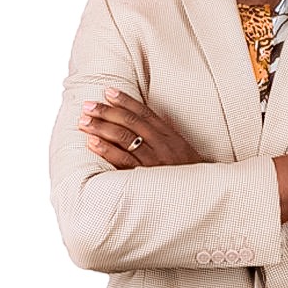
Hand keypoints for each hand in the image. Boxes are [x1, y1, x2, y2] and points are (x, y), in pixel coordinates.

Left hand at [78, 88, 201, 168]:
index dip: (126, 101)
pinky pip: (123, 161)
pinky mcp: (145, 177)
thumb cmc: (188, 173)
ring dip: (102, 128)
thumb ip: (164, 134)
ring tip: (84, 122)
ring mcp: (154, 161)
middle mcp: (162, 145)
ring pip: (125, 138)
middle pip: (131, 122)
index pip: (145, 113)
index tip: (108, 91)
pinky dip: (107, 150)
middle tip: (88, 105)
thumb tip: (143, 119)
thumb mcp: (181, 150)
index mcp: (170, 136)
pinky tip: (92, 142)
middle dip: (107, 112)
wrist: (203, 195)